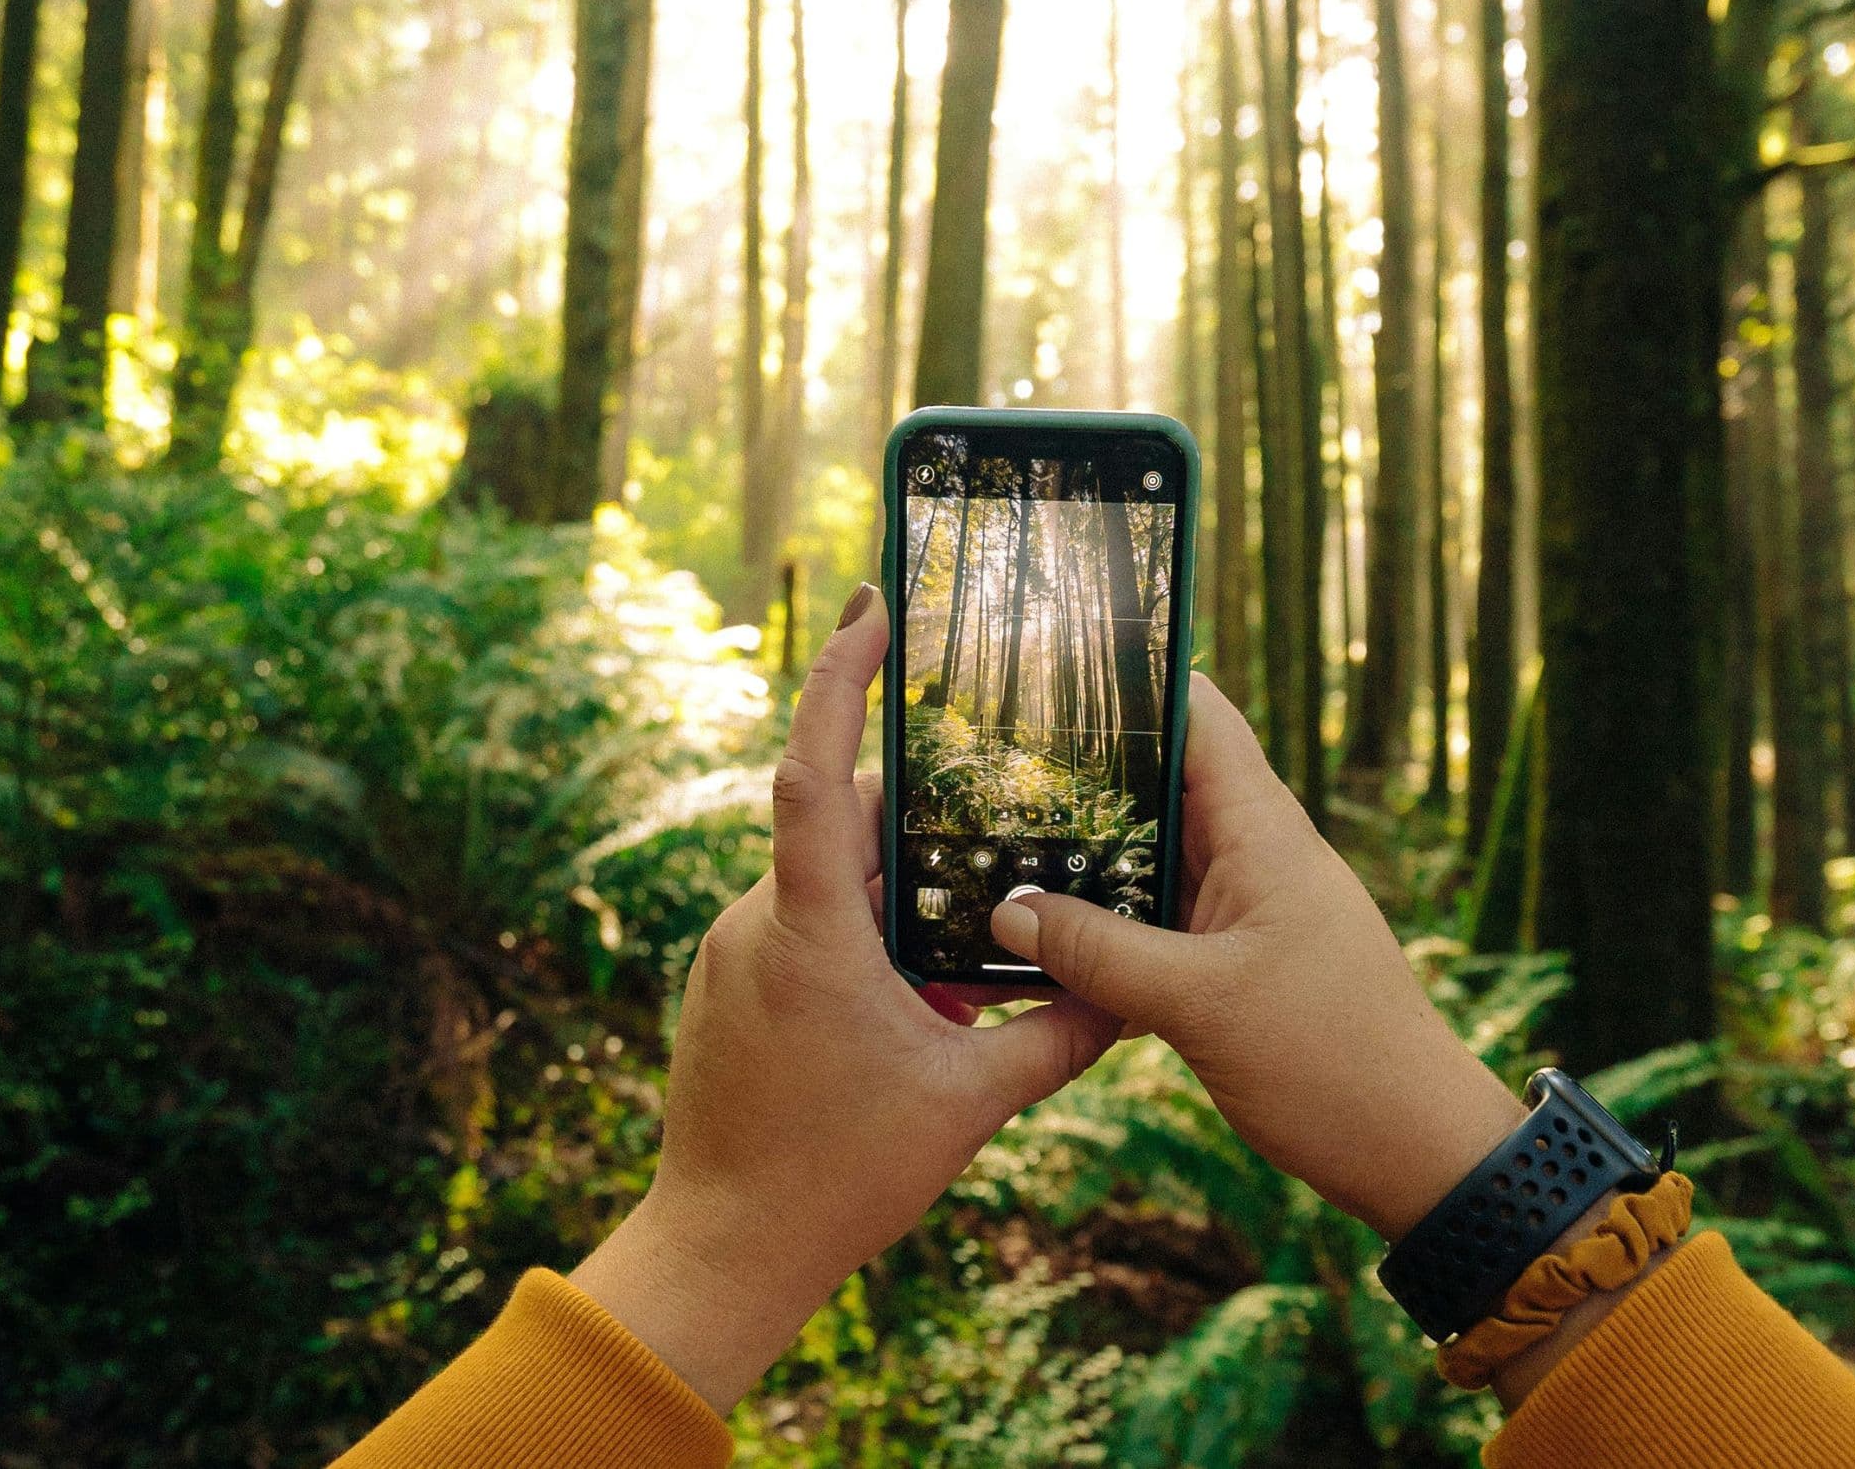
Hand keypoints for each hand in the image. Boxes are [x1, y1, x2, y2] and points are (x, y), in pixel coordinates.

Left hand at [571, 584, 1120, 1414]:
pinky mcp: (728, 983)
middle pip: (845, 825)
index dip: (840, 678)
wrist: (723, 1250)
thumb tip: (1131, 993)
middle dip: (924, 826)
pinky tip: (916, 997)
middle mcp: (758, 922)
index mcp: (810, 931)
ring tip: (969, 948)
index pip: (816, 771)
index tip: (873, 606)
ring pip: (826, 879)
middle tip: (999, 825)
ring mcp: (733, 951)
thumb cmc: (836, 1177)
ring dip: (898, 895)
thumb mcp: (970, 1104)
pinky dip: (863, 934)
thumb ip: (1057, 1036)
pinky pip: (803, 922)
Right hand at [987, 673, 1524, 1241]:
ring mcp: (1245, 911)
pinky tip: (1039, 937)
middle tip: (985, 756)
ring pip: (1151, 859)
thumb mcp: (1201, 1006)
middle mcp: (1256, 857)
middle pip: (1160, 785)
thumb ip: (1099, 953)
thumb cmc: (1334, 1064)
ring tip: (989, 837)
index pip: (1199, 716)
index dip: (1135, 677)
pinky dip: (1104, 925)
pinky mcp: (1234, 964)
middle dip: (1082, 772)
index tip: (1053, 655)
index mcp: (1265, 835)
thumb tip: (1007, 908)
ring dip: (1086, 856)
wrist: (1418, 1155)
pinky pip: (1156, 923)